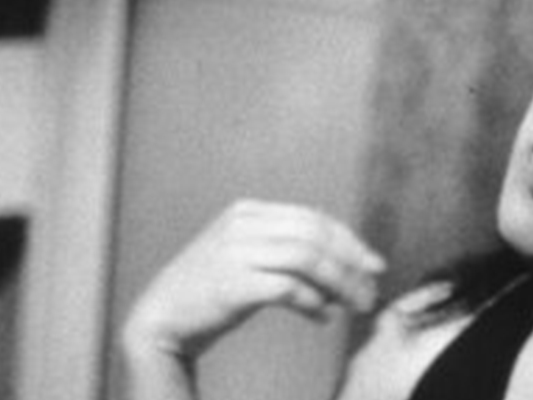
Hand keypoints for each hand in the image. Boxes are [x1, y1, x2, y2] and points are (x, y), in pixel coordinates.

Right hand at [122, 199, 385, 359]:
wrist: (160, 320)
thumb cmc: (209, 292)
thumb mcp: (245, 255)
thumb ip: (284, 249)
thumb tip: (341, 262)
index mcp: (247, 212)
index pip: (313, 218)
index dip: (349, 240)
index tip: (372, 263)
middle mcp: (242, 225)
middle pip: (315, 235)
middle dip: (351, 263)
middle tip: (370, 288)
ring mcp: (235, 252)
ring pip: (308, 259)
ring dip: (339, 284)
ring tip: (353, 305)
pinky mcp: (232, 284)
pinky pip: (288, 288)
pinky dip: (313, 302)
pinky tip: (322, 315)